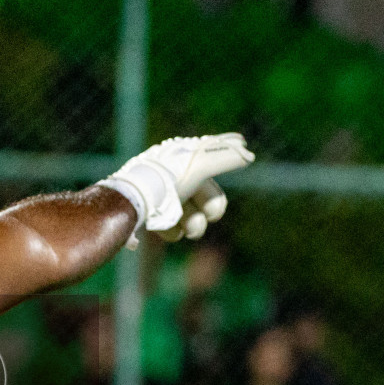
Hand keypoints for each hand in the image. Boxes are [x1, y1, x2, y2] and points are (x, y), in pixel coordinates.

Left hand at [99, 134, 252, 245]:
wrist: (134, 199)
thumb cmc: (169, 178)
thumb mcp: (200, 165)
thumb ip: (226, 158)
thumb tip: (249, 153)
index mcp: (187, 164)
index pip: (216, 167)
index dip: (223, 186)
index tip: (224, 196)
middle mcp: (178, 181)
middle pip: (209, 201)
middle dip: (212, 210)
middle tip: (211, 215)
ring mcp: (166, 201)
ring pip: (192, 219)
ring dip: (193, 225)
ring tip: (185, 228)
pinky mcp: (153, 220)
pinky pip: (172, 230)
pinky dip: (170, 230)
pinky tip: (162, 228)